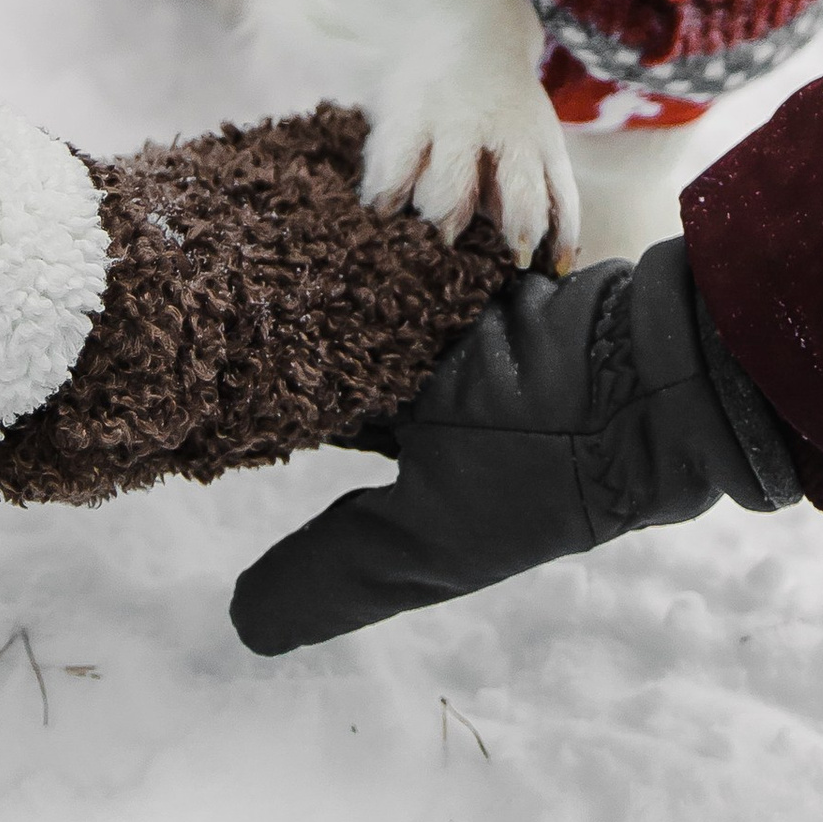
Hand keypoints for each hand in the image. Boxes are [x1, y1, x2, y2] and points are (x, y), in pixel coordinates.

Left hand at [228, 238, 800, 655]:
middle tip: (185, 278)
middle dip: (259, 327)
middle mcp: (424, 398)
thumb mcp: (423, 542)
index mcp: (406, 467)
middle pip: (316, 354)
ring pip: (354, 291)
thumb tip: (241, 630)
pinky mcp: (476, 268)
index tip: (166, 369)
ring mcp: (452, 328)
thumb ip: (334, 576)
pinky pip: (404, 242)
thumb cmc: (539, 468)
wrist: (655, 371)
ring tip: (232, 221)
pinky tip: (309, 191)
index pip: (294, 428)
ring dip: (308, 267)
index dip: (231, 408)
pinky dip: (364, 226)